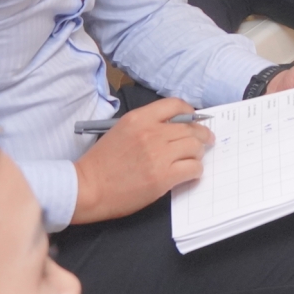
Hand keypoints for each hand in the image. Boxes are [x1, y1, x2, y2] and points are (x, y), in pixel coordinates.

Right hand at [72, 98, 212, 222]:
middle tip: (205, 141)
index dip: (190, 112)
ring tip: (193, 159)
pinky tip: (189, 174)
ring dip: (198, 153)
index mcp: (139, 118)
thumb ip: (146, 126)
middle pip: (190, 128)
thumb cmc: (101, 163)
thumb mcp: (121, 131)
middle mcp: (152, 133)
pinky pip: (193, 168)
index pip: (175, 105)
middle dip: (201, 135)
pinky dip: (195, 171)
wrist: (87, 188)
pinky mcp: (163, 176)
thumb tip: (174, 128)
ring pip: (195, 147)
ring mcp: (159, 155)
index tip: (194, 119)